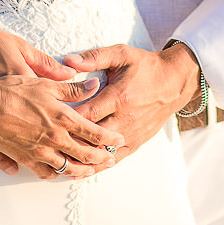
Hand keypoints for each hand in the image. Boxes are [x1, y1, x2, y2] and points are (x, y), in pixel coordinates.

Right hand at [0, 75, 127, 179]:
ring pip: (67, 167)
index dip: (109, 137)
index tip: (119, 139)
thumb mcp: (46, 84)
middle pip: (84, 154)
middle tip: (111, 159)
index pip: (93, 132)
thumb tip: (94, 84)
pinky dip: (55, 174)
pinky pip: (44, 172)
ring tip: (90, 170)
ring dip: (81, 170)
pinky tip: (59, 171)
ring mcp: (39, 151)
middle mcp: (53, 138)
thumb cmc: (12, 91)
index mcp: (62, 117)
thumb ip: (73, 88)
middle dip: (100, 158)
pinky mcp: (24, 158)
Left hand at [62, 42, 200, 161]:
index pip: (87, 114)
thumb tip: (69, 61)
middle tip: (49, 143)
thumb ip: (94, 57)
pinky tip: (83, 169)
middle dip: (71, 141)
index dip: (68, 119)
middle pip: (92, 137)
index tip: (51, 119)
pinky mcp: (137, 142)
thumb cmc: (146, 67)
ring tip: (60, 161)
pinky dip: (98, 165)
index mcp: (119, 97)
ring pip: (102, 152)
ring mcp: (131, 133)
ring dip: (82, 157)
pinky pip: (115, 158)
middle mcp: (125, 119)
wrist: (174, 82)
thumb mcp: (121, 55)